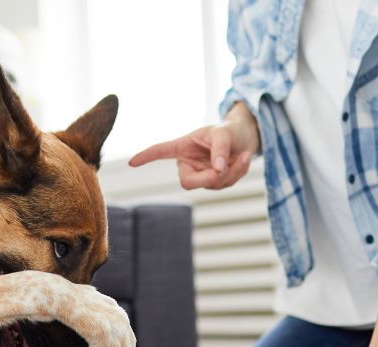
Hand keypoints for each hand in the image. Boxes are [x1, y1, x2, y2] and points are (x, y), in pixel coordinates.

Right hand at [128, 102, 258, 189]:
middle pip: (187, 182)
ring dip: (232, 172)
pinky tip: (244, 159)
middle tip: (224, 170)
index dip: (147, 156)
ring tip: (244, 155)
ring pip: (212, 184)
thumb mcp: (224, 133)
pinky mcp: (215, 182)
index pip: (161, 152)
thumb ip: (220, 149)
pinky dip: (238, 172)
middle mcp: (188, 163)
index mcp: (182, 147)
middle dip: (208, 178)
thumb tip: (218, 169)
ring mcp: (201, 175)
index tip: (131, 163)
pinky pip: (225, 184)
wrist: (245, 139)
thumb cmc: (229, 131)